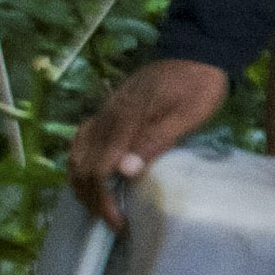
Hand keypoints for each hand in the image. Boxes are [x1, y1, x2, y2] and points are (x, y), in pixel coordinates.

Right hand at [65, 59, 229, 226]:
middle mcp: (106, 117)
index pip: (99, 168)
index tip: (119, 223)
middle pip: (82, 165)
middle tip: (112, 222)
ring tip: (101, 207)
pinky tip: (94, 179)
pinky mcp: (107, 112)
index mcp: (125, 120)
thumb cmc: (197, 86)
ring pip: (76, 154)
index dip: (104, 200)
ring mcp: (104, 113)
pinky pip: (82, 142)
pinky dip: (81, 164)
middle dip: (91, 198)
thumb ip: (157, 140)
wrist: (196, 52)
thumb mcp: (189, 114)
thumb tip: (125, 171)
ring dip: (82, 184)